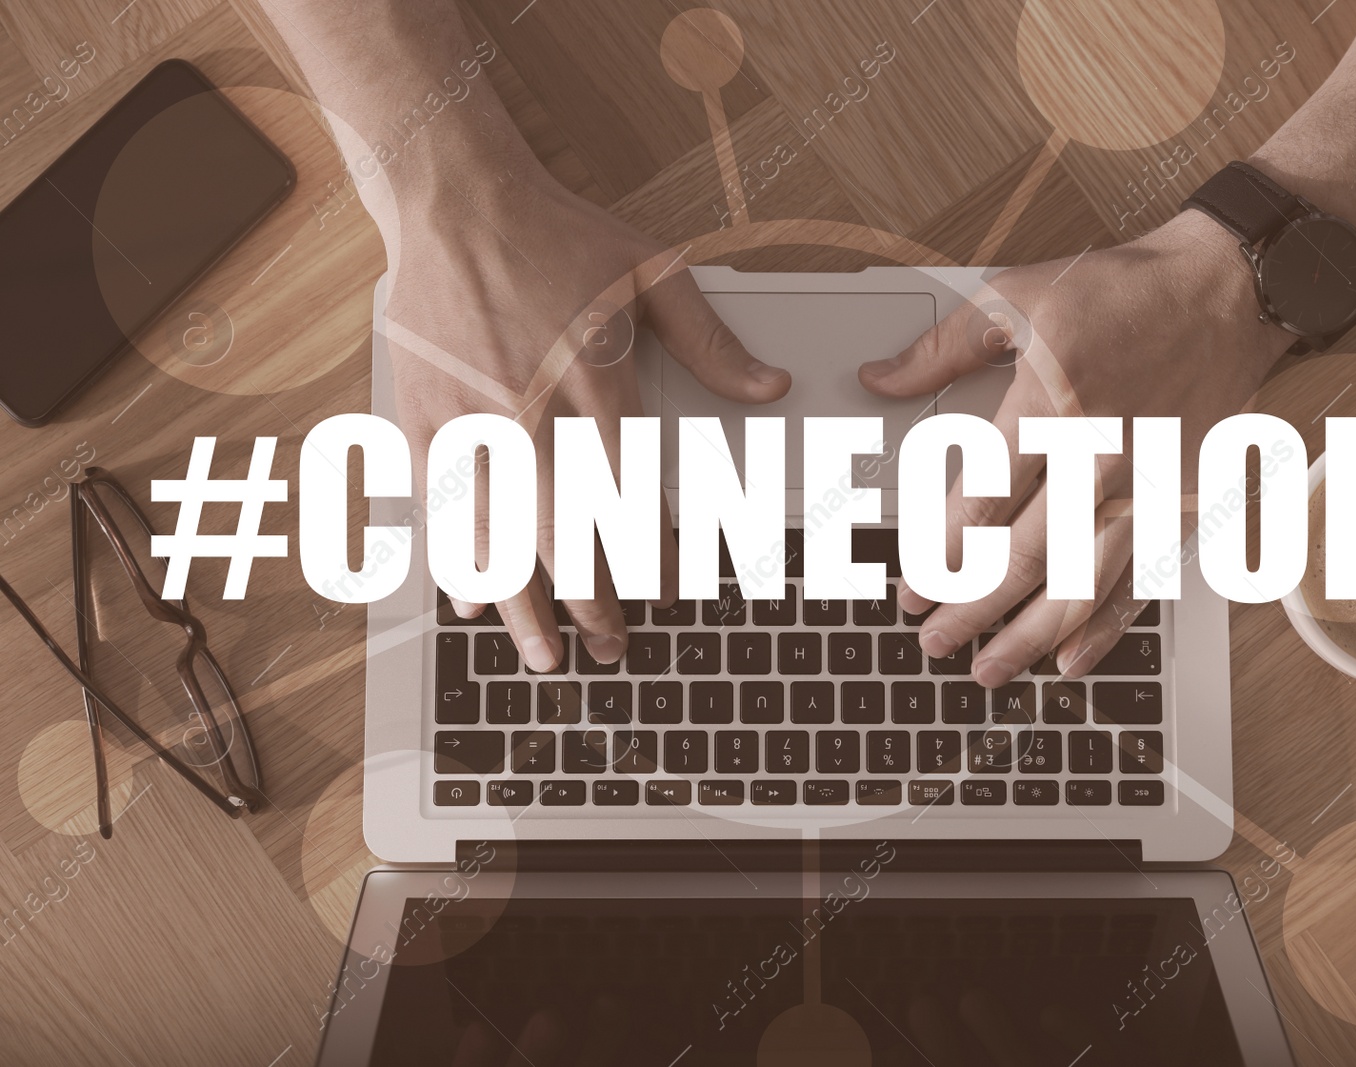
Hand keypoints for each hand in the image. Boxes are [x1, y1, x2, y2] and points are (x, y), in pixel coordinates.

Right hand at [379, 146, 789, 669]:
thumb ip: (713, 343)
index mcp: (597, 386)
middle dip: (594, 606)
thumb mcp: (653, 273)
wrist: (455, 199)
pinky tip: (471, 604)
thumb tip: (770, 387)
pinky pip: (443, 513)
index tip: (671, 594)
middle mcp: (532, 417)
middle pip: (567, 540)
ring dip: (525, 609)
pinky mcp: (421, 423)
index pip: (633, 501)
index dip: (654, 561)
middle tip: (614, 646)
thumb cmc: (557, 235)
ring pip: (500, 542)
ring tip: (547, 660)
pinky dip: (457, 564)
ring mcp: (470, 426)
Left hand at [859, 211, 1284, 686]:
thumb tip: (878, 379)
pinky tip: (1071, 660)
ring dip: (1030, 634)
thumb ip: (942, 349)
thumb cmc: (1123, 290)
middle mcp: (1101, 453)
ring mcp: (1148, 484)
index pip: (984, 503)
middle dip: (972, 609)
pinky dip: (1107, 627)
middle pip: (1027, 556)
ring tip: (987, 669)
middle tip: (932, 640)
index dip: (941, 556)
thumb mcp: (1017, 296)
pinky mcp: (1182, 502)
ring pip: (1082, 582)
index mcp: (1051, 403)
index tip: (911, 586)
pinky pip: (1142, 580)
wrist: (1228, 288)